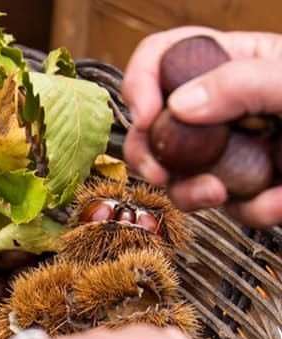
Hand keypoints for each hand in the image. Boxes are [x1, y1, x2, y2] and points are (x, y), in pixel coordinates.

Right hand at [121, 27, 281, 226]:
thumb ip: (243, 83)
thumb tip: (178, 106)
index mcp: (240, 62)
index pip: (167, 56)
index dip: (143, 81)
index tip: (145, 113)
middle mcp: (232, 107)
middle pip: (158, 123)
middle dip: (151, 151)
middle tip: (160, 171)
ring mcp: (242, 151)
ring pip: (185, 175)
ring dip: (196, 191)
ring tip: (221, 194)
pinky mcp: (260, 190)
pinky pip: (233, 206)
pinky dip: (255, 210)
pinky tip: (281, 201)